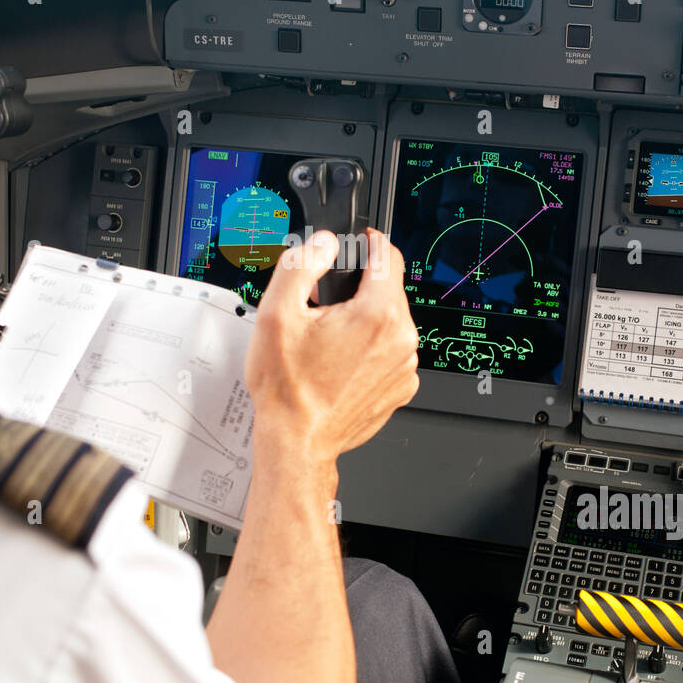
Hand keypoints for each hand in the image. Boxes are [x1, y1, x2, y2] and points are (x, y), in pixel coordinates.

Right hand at [244, 228, 419, 483]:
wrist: (298, 441)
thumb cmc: (288, 389)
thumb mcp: (277, 313)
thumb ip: (301, 264)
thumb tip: (324, 244)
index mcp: (377, 314)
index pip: (389, 255)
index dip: (370, 242)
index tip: (361, 241)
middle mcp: (401, 339)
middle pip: (388, 290)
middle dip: (358, 290)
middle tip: (325, 307)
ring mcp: (405, 366)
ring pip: (390, 322)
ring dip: (365, 321)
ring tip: (329, 340)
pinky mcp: (402, 387)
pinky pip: (391, 352)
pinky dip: (370, 351)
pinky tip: (341, 363)